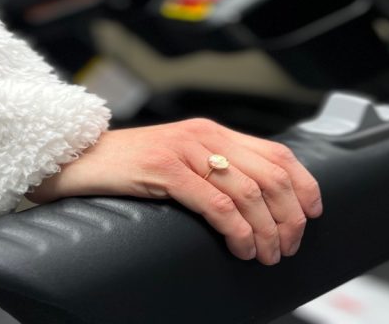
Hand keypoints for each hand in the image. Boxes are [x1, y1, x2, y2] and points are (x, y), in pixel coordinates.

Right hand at [28, 118, 322, 264]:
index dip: (304, 186)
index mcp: (214, 132)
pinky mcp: (164, 169)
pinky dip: (238, 231)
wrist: (75, 159)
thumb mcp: (178, 161)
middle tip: (287, 246)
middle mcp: (205, 135)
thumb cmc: (125, 168)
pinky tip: (241, 248)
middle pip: (271, 176)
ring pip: (249, 193)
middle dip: (289, 217)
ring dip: (267, 232)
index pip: (278, 153)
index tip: (312, 214)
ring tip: (266, 255)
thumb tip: (255, 203)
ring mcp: (185, 150)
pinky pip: (217, 203)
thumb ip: (213, 170)